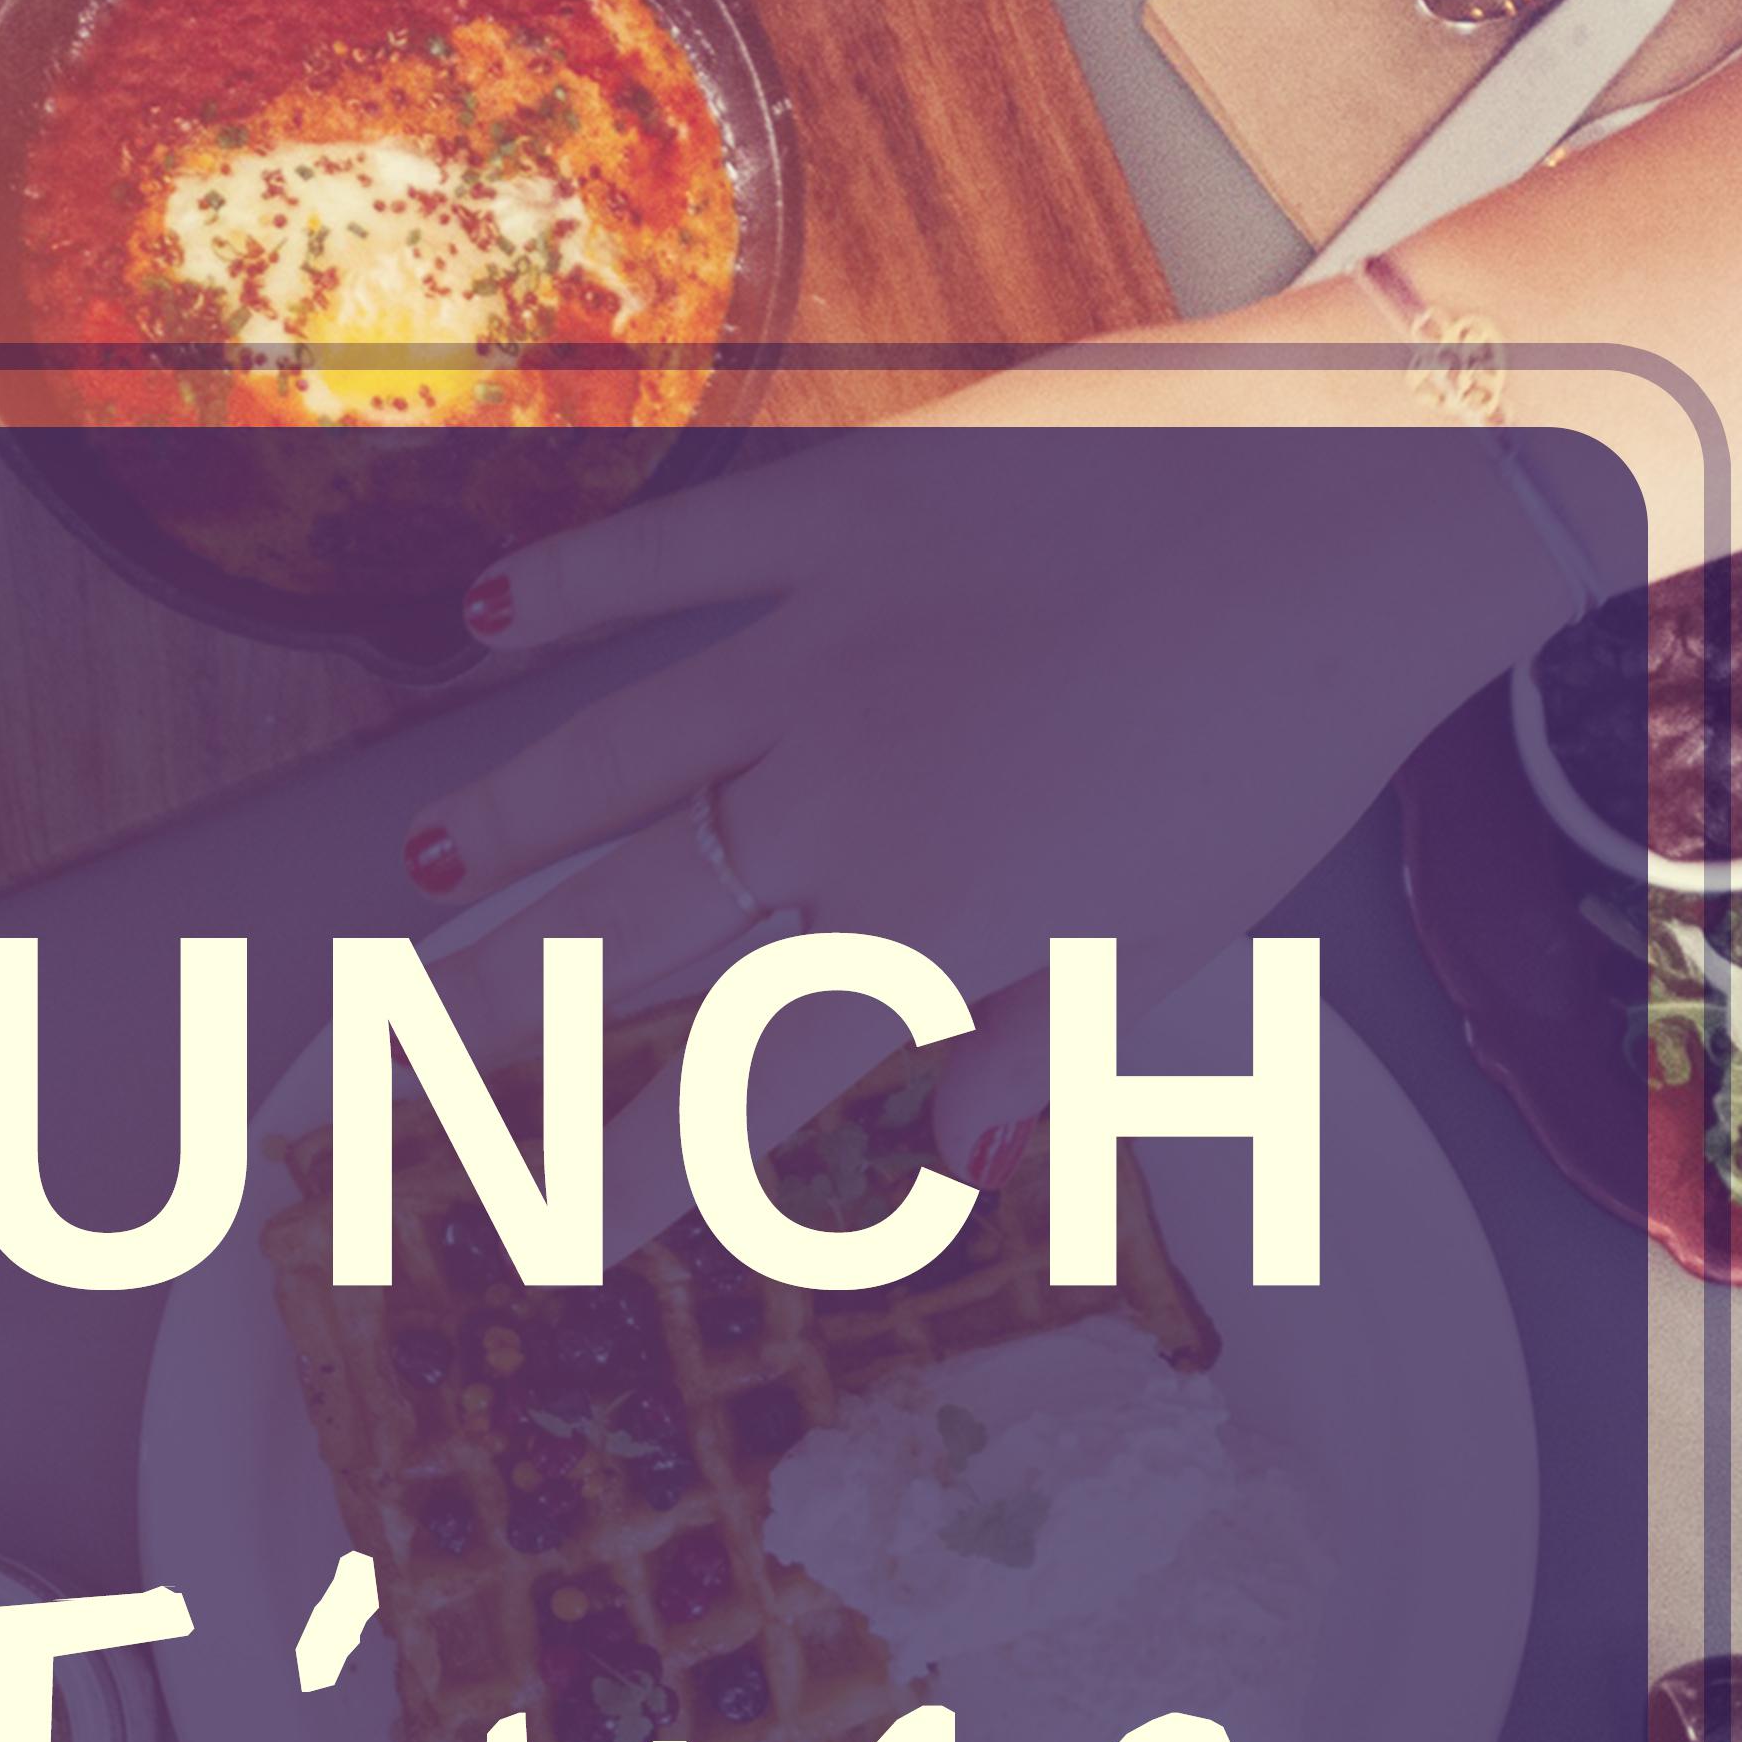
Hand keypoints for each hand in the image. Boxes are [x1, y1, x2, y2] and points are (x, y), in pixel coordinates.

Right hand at [399, 383, 1570, 1243]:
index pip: (734, 1079)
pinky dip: (567, 591)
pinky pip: (670, 560)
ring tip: (415, 877)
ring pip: (612, 753)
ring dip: (504, 824)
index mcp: (922, 925)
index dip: (629, 1167)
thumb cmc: (1280, 746)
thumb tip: (942, 1160)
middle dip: (493, 1011)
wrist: (1353, 504)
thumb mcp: (1172, 938)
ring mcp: (820, 644)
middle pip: (624, 926)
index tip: (541, 1236)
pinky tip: (477, 623)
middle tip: (387, 1066)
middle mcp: (834, 799)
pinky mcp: (841, 507)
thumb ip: (1036, 1048)